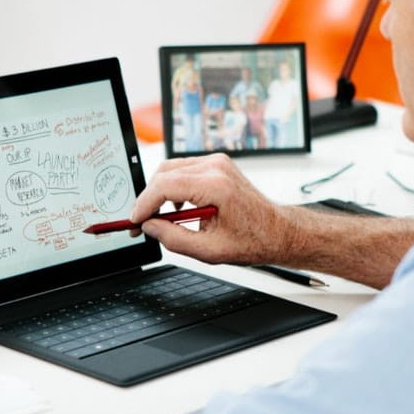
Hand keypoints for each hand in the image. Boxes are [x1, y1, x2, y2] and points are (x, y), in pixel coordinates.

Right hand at [130, 154, 297, 264]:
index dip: (144, 204)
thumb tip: (149, 227)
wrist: (278, 231)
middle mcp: (216, 168)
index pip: (164, 186)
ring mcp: (217, 162)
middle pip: (163, 173)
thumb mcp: (209, 250)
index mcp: (216, 186)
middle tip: (142, 222)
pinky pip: (183, 170)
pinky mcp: (217, 164)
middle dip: (148, 198)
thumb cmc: (254, 239)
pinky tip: (178, 208)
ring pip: (171, 169)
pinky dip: (173, 187)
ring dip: (160, 192)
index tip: (135, 221)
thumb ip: (173, 238)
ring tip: (161, 218)